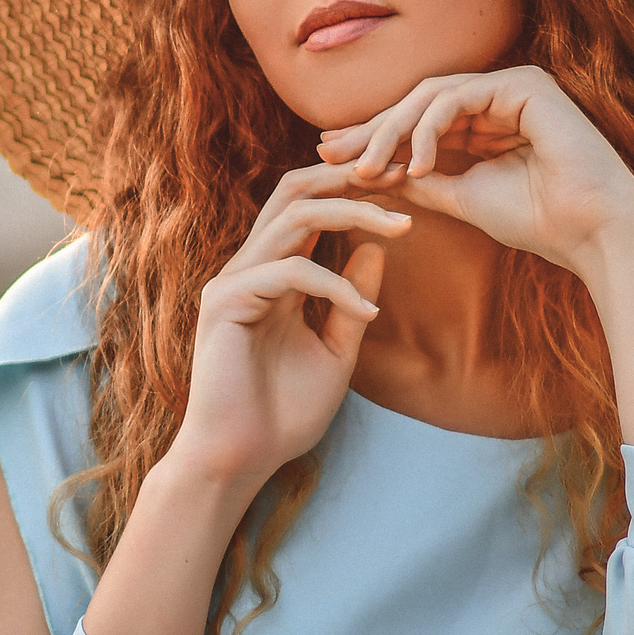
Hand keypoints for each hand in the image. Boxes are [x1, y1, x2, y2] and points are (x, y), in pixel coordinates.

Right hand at [163, 164, 409, 499]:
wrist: (240, 460)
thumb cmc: (282, 415)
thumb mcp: (335, 352)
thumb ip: (350, 302)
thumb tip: (376, 249)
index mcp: (272, 274)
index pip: (309, 208)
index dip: (354, 189)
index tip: (407, 188)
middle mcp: (249, 267)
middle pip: (294, 190)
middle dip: (348, 175)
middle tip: (403, 175)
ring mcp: (233, 281)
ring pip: (294, 217)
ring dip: (354, 213)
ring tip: (403, 226)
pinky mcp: (225, 303)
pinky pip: (290, 273)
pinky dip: (337, 286)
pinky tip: (370, 311)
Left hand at [313, 66, 633, 278]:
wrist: (592, 233)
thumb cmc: (538, 220)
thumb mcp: (462, 197)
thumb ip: (423, 179)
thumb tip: (373, 173)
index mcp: (487, 119)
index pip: (418, 119)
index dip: (374, 138)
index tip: (332, 160)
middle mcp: (499, 95)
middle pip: (417, 101)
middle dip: (371, 129)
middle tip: (330, 154)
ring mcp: (513, 84)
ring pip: (431, 95)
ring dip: (392, 131)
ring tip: (369, 168)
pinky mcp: (524, 84)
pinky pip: (457, 97)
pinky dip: (428, 130)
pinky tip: (414, 164)